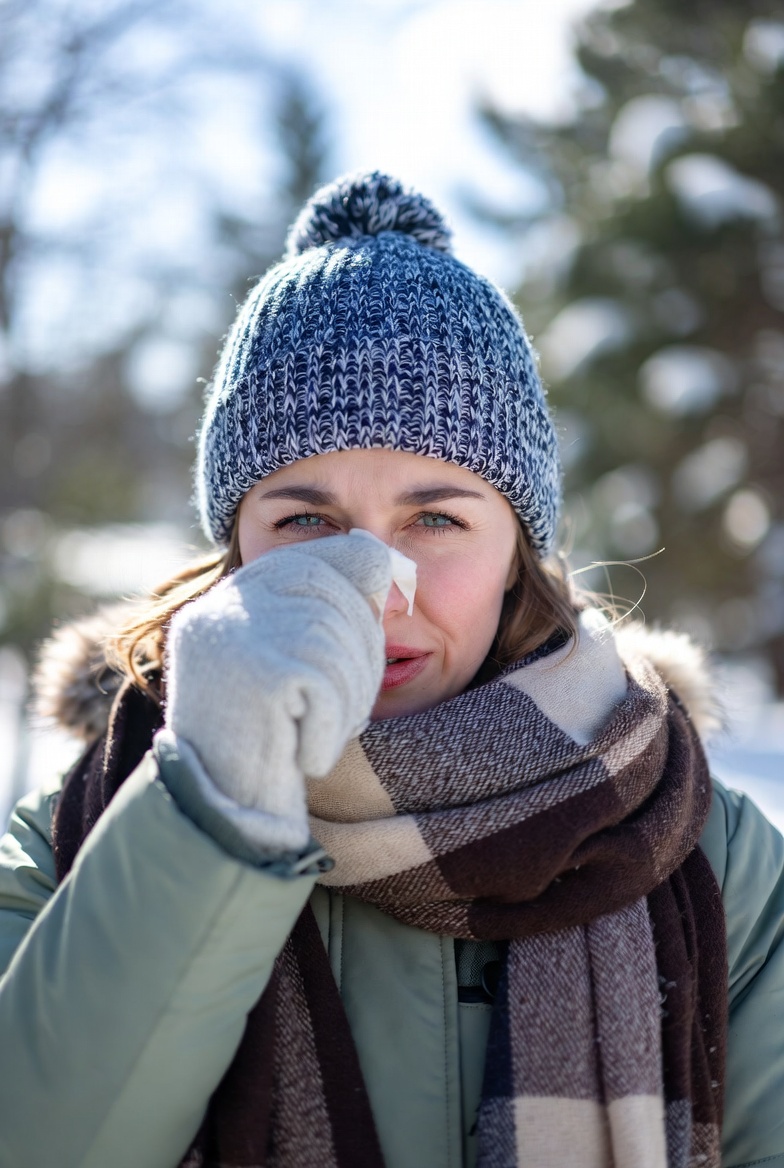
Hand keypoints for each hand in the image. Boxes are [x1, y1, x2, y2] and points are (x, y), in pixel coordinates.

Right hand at [163, 533, 391, 850]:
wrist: (216, 825)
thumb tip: (383, 558)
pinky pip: (328, 687)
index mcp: (224, 606)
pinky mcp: (255, 677)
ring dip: (348, 699)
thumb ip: (319, 618)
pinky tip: (307, 757)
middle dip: (361, 648)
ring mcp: (233, 642)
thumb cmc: (263, 754)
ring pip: (335, 642)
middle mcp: (220, 613)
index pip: (307, 559)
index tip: (381, 598)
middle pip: (330, 594)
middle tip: (348, 707)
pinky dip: (332, 728)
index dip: (353, 579)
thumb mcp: (285, 676)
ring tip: (320, 736)